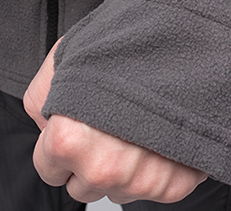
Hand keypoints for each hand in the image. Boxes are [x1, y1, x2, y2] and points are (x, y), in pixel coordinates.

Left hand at [23, 41, 206, 203]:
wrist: (188, 42)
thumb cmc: (126, 46)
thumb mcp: (65, 60)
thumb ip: (42, 100)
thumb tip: (44, 125)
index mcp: (68, 141)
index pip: (50, 171)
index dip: (62, 142)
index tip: (80, 122)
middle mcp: (104, 168)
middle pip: (84, 186)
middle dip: (93, 159)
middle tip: (114, 118)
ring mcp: (143, 179)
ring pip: (120, 189)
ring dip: (127, 164)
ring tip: (141, 122)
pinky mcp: (176, 182)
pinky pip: (156, 187)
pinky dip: (161, 165)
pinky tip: (162, 133)